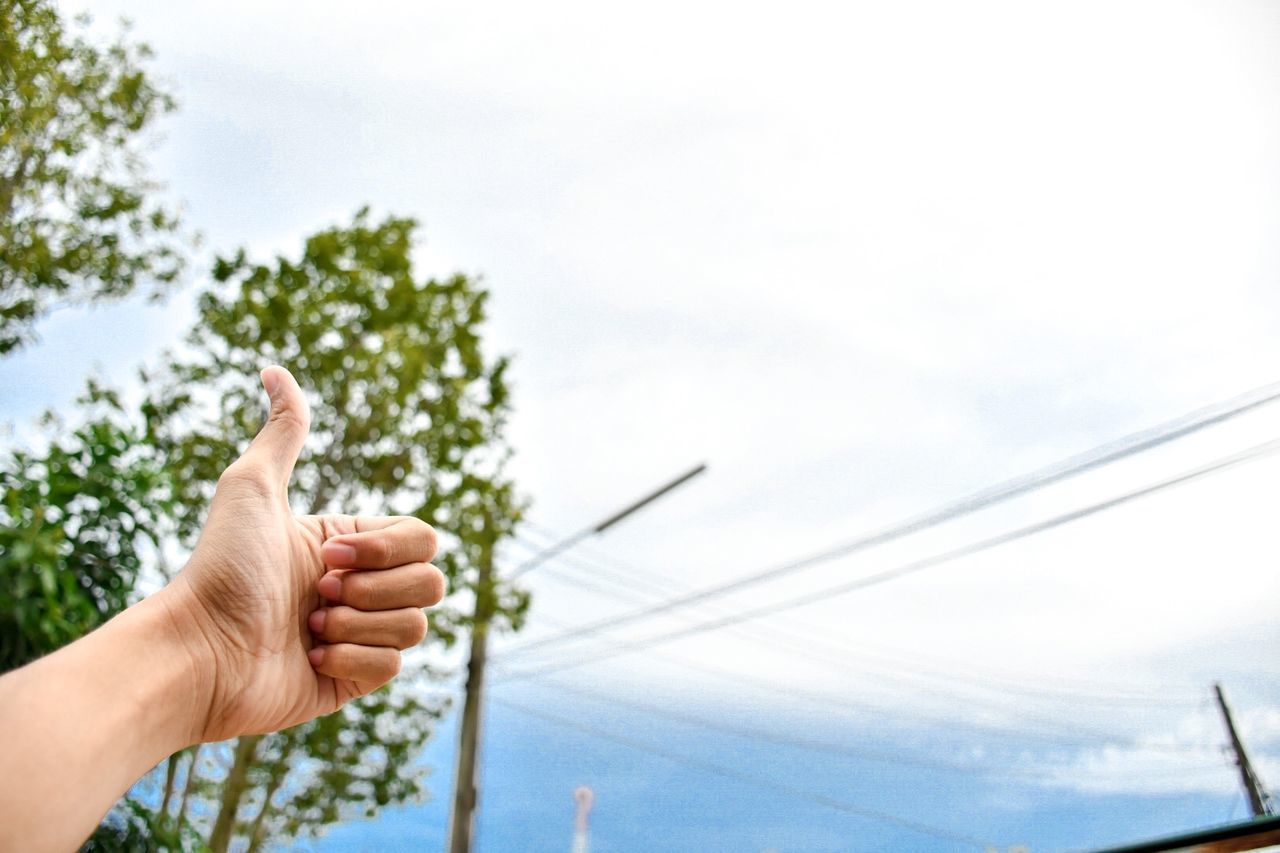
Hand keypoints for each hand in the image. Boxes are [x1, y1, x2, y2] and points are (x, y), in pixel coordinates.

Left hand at [160, 366, 445, 742]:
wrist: (198, 652)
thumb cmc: (220, 568)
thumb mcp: (252, 486)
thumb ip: (282, 431)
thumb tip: (273, 368)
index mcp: (351, 545)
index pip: (422, 538)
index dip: (383, 547)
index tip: (326, 553)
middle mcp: (360, 589)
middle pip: (431, 582)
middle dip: (373, 588)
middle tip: (316, 593)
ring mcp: (359, 638)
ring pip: (416, 627)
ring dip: (356, 626)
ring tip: (307, 629)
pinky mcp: (352, 682)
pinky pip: (393, 668)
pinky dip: (351, 661)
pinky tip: (308, 660)